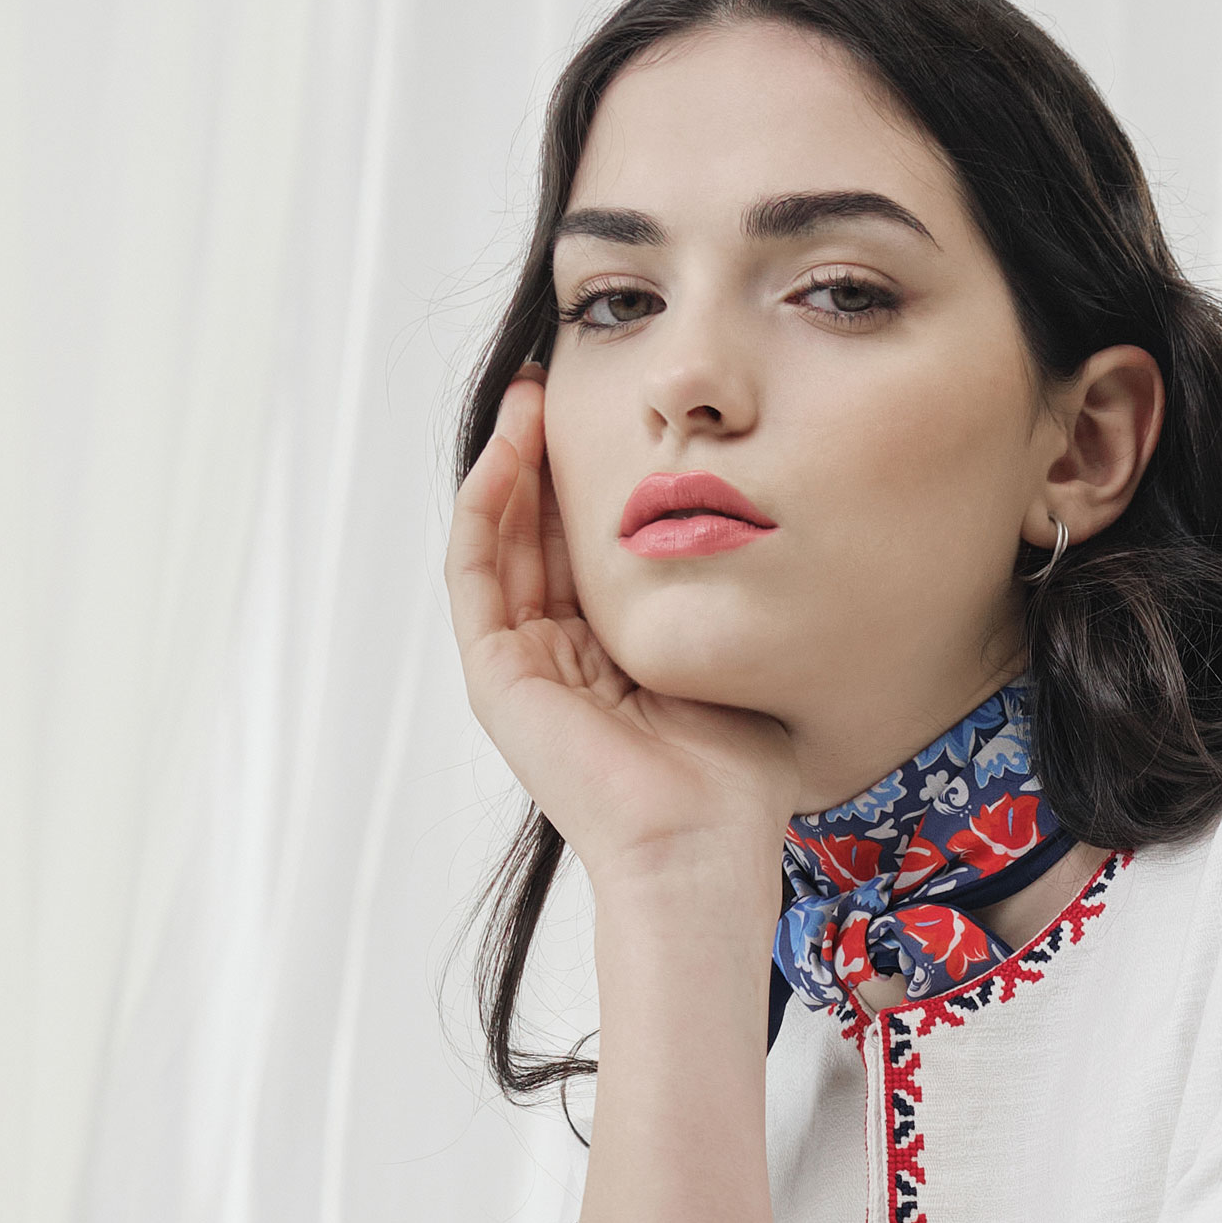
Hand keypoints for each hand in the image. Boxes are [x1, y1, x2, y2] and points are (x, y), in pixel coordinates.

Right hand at [448, 372, 795, 892]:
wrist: (701, 844)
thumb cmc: (734, 774)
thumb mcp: (728, 654)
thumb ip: (715, 596)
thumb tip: (744, 519)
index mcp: (609, 660)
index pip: (586, 548)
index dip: (592, 478)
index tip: (616, 414)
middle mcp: (557, 660)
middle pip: (537, 532)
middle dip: (545, 453)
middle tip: (560, 377)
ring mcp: (521, 668)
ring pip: (500, 539)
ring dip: (510, 460)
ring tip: (531, 392)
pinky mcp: (495, 676)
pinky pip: (477, 568)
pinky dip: (487, 501)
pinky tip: (511, 445)